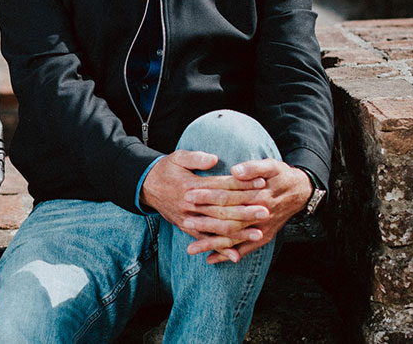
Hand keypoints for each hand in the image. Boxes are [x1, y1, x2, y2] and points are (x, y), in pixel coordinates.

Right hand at [140, 151, 269, 262]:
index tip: (261, 181)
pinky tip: (236, 255)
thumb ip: (196, 157)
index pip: (221, 185)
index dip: (242, 184)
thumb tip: (214, 159)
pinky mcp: (186, 228)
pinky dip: (220, 248)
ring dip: (239, 231)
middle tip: (266, 210)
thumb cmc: (166, 169)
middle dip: (245, 210)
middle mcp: (190, 204)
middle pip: (222, 208)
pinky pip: (205, 240)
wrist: (145, 186)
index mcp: (191, 185)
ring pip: (216, 227)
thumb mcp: (177, 157)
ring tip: (259, 232)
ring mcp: (188, 218)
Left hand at [183, 159, 311, 263]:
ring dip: (212, 244)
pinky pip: (244, 249)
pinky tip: (211, 259)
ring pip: (233, 238)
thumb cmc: (282, 176)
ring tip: (191, 249)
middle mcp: (259, 215)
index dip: (208, 195)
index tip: (189, 195)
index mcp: (258, 195)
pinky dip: (228, 254)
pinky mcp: (263, 237)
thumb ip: (253, 167)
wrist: (301, 191)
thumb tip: (235, 171)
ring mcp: (261, 228)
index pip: (227, 196)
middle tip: (185, 223)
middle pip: (227, 219)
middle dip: (205, 222)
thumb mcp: (271, 165)